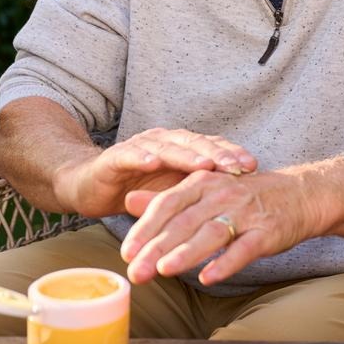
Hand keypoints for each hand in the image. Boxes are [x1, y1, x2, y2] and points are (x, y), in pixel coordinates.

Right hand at [54, 127, 258, 217]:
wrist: (90, 186)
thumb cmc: (138, 190)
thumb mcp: (174, 192)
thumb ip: (200, 191)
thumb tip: (238, 201)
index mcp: (182, 148)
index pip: (211, 147)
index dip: (231, 154)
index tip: (253, 166)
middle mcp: (165, 142)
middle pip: (196, 144)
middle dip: (217, 154)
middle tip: (237, 165)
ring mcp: (141, 147)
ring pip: (168, 147)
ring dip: (186, 155)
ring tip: (204, 165)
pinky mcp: (116, 158)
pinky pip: (131, 155)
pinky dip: (142, 157)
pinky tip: (153, 162)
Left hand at [120, 169, 328, 286]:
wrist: (302, 194)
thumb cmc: (249, 196)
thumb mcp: (207, 189)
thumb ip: (168, 197)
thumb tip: (128, 200)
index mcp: (205, 182)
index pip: (168, 204)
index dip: (145, 228)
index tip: (126, 252)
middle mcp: (223, 194)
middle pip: (185, 221)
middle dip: (158, 248)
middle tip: (136, 272)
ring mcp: (247, 213)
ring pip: (212, 233)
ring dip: (187, 252)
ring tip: (164, 271)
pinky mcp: (267, 231)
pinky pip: (244, 248)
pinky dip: (226, 262)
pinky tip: (209, 277)